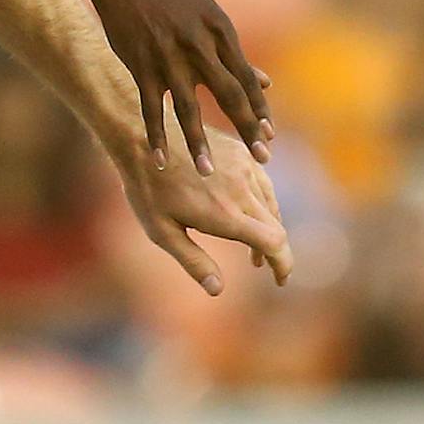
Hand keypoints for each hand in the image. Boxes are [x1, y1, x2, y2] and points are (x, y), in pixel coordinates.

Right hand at [91, 0, 271, 173]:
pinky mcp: (140, 65)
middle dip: (247, 129)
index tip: (269, 136)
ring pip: (187, 108)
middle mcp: (197, 45)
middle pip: (229, 95)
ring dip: (198, 142)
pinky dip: (155, 134)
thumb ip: (233, 52)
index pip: (246, 78)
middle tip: (263, 159)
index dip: (259, 109)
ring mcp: (167, 57)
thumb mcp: (208, 15)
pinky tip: (159, 160)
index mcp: (219, 30)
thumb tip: (266, 83)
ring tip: (207, 172)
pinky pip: (150, 108)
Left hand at [117, 127, 291, 294]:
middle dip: (276, 252)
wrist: (139, 134)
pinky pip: (263, 181)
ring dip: (269, 228)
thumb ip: (193, 261)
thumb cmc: (145, 187)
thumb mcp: (162, 231)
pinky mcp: (240, 150)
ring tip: (252, 247)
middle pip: (277, 227)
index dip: (283, 265)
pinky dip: (263, 203)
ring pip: (271, 204)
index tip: (280, 280)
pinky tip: (248, 211)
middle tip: (263, 267)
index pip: (275, 243)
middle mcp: (241, 189)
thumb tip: (218, 290)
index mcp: (225, 214)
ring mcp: (243, 166)